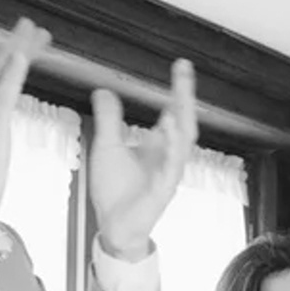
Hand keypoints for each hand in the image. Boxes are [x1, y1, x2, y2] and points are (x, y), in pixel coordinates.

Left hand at [88, 58, 198, 257]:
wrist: (115, 225)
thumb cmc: (116, 190)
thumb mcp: (106, 146)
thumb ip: (108, 119)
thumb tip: (104, 90)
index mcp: (159, 145)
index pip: (174, 110)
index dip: (179, 88)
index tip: (182, 65)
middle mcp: (169, 157)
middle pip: (185, 122)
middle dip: (185, 98)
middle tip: (184, 73)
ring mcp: (168, 174)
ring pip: (182, 146)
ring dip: (179, 125)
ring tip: (175, 104)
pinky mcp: (162, 191)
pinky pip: (171, 170)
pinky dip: (170, 152)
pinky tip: (166, 134)